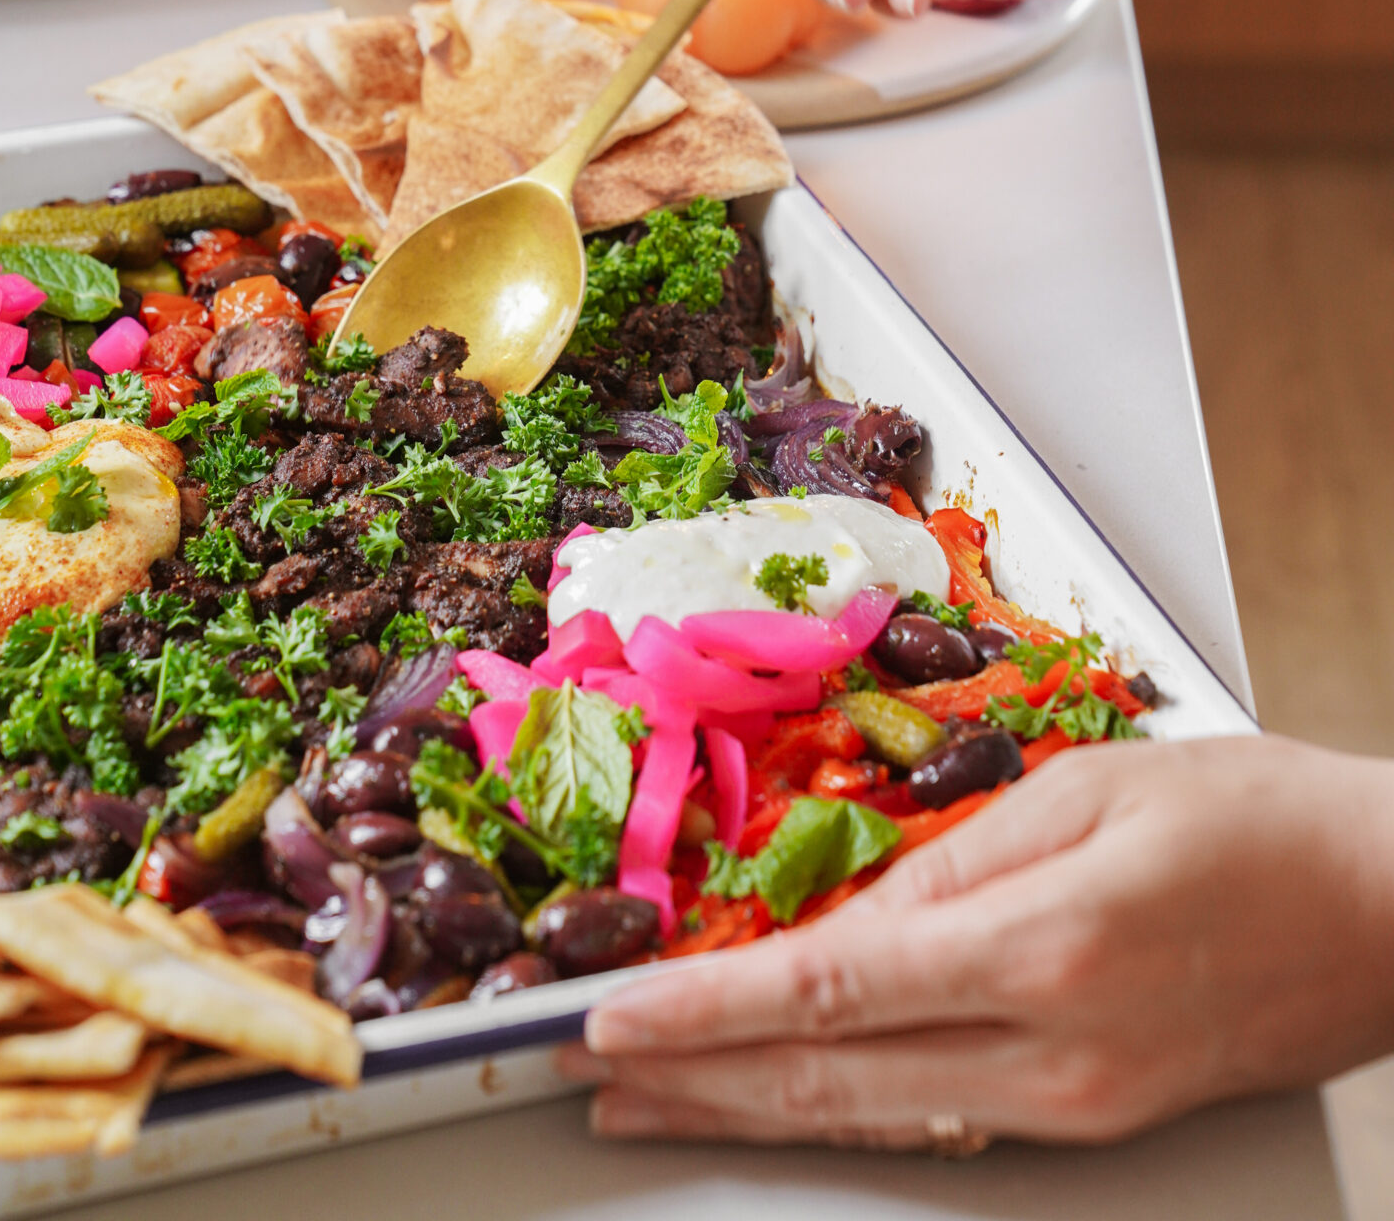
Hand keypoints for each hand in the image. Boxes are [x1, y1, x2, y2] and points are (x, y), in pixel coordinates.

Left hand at [562, 736, 1393, 1146]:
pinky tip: (785, 1104)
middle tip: (599, 1079)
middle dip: (696, 1080)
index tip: (614, 1023)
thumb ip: (951, 861)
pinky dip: (841, 1111)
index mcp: (1040, 948)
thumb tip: (844, 920)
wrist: (1392, 906)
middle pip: (827, 1077)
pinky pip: (936, 1120)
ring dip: (749, 1109)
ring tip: (661, 1106)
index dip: (701, 1013)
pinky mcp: (1095, 1117)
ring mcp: (1073, 1104)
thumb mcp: (1087, 792)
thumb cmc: (1252, 818)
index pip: (822, 994)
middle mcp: (1049, 1054)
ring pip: (871, 1116)